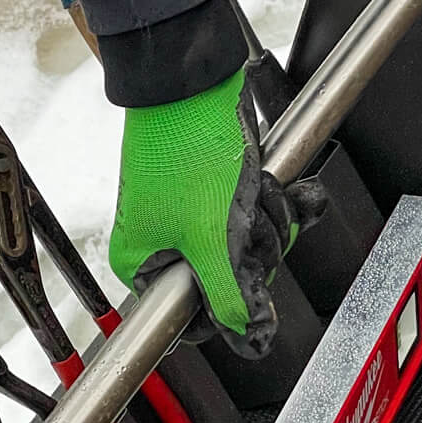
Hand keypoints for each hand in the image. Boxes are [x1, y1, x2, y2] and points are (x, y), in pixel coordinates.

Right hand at [109, 68, 324, 355]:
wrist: (195, 83)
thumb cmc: (186, 150)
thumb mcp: (212, 238)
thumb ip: (231, 295)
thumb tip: (247, 339)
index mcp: (144, 264)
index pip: (192, 317)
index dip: (227, 307)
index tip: (246, 287)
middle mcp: (167, 244)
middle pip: (231, 281)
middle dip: (255, 248)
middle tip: (246, 221)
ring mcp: (196, 217)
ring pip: (251, 247)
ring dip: (267, 218)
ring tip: (253, 190)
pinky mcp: (222, 192)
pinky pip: (259, 214)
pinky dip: (275, 200)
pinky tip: (277, 185)